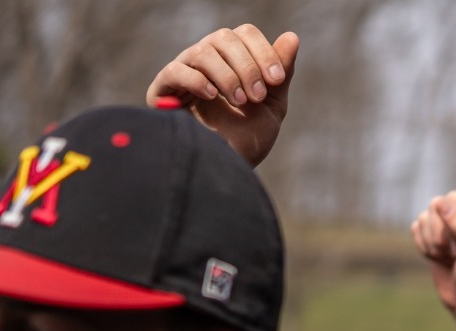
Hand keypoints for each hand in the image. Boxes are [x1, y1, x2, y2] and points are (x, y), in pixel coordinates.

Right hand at [147, 26, 298, 167]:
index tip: (277, 80)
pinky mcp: (163, 90)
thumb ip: (281, 74)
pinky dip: (198, 80)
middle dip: (248, 66)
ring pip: (203, 51)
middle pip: (224, 37)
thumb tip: (292, 37)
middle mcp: (205, 60)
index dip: (264, 51)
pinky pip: (176, 71)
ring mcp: (183, 72)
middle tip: (257, 96)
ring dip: (228, 76)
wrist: (224, 171)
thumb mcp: (271, 106)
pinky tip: (213, 98)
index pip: (244, 34)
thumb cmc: (247, 140)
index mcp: (231, 60)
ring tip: (239, 101)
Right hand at [411, 192, 455, 330]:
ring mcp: (450, 220)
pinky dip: (423, 246)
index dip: (452, 225)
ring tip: (449, 258)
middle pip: (437, 204)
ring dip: (432, 243)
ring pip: (425, 216)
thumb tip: (440, 202)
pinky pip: (416, 226)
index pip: (455, 200)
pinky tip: (439, 258)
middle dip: (440, 234)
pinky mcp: (433, 231)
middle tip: (454, 255)